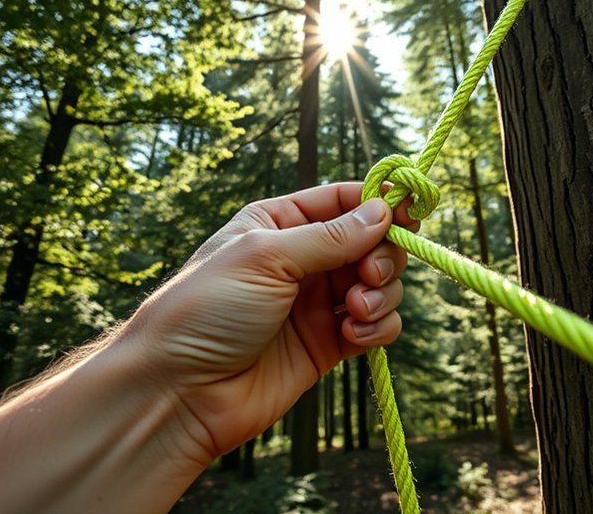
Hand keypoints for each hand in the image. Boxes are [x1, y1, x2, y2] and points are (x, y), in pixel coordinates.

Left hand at [121, 182, 418, 459]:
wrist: (180, 392)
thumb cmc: (208, 309)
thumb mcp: (266, 256)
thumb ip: (330, 236)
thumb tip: (384, 210)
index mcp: (279, 223)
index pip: (343, 201)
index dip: (380, 205)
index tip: (412, 211)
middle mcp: (302, 260)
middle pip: (372, 242)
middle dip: (383, 256)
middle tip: (370, 275)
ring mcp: (317, 303)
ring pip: (380, 285)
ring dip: (381, 295)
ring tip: (355, 312)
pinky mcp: (328, 344)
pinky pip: (376, 326)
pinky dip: (377, 328)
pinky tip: (352, 335)